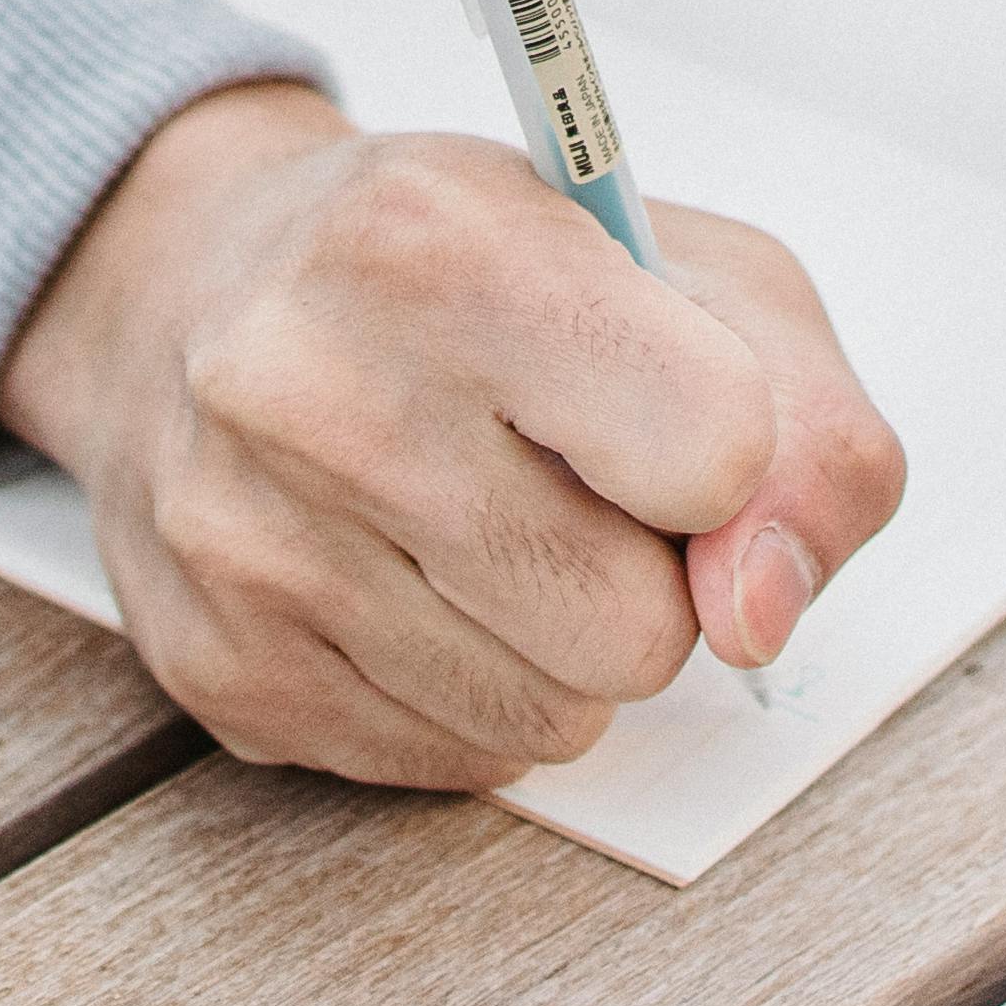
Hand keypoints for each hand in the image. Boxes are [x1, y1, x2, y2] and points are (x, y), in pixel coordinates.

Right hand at [0, 82, 911, 786]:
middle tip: (565, 486)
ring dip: (556, 647)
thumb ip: (807, 434)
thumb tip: (757, 614)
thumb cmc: (481, 277)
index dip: (728, 465)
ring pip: (549, 718)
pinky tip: (403, 579)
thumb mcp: (689, 275)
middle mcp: (313, 389)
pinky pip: (457, 761)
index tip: (669, 417)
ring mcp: (245, 540)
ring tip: (479, 527)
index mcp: (442, 244)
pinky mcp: (221, 666)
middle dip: (640, 582)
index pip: (715, 454)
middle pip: (634, 631)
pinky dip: (467, 691)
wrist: (198, 288)